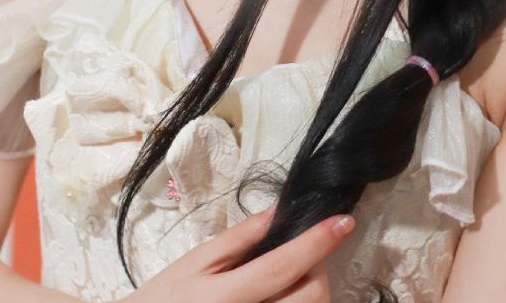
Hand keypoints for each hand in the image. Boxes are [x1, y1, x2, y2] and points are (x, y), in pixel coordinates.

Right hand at [128, 206, 355, 302]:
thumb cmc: (163, 300)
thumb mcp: (194, 262)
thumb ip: (240, 238)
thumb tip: (279, 212)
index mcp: (225, 298)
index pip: (283, 266)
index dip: (317, 242)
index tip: (342, 220)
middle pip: (311, 298)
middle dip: (317, 269)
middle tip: (300, 254)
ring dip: (310, 290)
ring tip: (286, 279)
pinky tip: (281, 296)